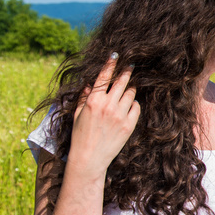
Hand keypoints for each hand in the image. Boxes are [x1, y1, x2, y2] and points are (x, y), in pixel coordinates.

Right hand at [70, 54, 139, 174]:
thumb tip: (89, 85)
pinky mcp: (129, 125)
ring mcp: (120, 115)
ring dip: (130, 89)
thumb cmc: (80, 136)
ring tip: (128, 89)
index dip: (110, 64)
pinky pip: (136, 107)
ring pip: (131, 93)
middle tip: (131, 66)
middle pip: (122, 82)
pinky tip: (129, 106)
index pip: (103, 77)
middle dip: (127, 72)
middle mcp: (107, 105)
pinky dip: (133, 104)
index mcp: (93, 101)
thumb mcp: (77, 115)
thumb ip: (84, 98)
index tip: (116, 55)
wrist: (89, 158)